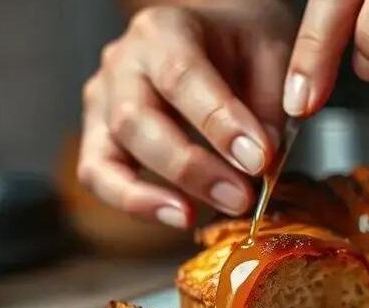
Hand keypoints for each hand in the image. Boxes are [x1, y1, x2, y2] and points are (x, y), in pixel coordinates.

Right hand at [78, 2, 294, 227]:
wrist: (215, 32)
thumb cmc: (240, 41)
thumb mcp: (270, 53)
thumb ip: (268, 104)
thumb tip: (261, 163)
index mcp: (163, 30)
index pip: (181, 76)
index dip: (219, 124)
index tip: (259, 159)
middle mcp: (121, 63)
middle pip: (135, 121)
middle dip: (189, 167)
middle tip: (240, 197)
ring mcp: (103, 101)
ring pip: (104, 157)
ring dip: (151, 195)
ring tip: (196, 216)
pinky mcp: (99, 136)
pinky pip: (100, 177)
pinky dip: (133, 204)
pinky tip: (177, 215)